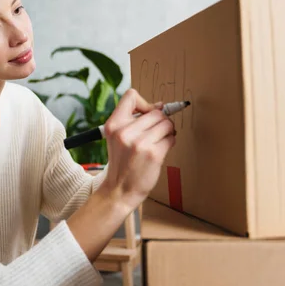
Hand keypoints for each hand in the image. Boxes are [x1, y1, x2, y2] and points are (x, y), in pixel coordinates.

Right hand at [100, 88, 175, 210]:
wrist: (119, 189)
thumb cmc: (122, 163)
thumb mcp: (117, 138)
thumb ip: (132, 121)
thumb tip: (161, 106)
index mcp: (113, 125)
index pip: (131, 96)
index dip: (144, 103)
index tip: (148, 113)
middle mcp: (125, 132)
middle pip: (156, 112)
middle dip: (161, 120)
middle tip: (157, 132)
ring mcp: (140, 143)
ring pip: (166, 123)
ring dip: (167, 131)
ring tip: (159, 140)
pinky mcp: (153, 154)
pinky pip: (171, 138)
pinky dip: (170, 142)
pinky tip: (161, 149)